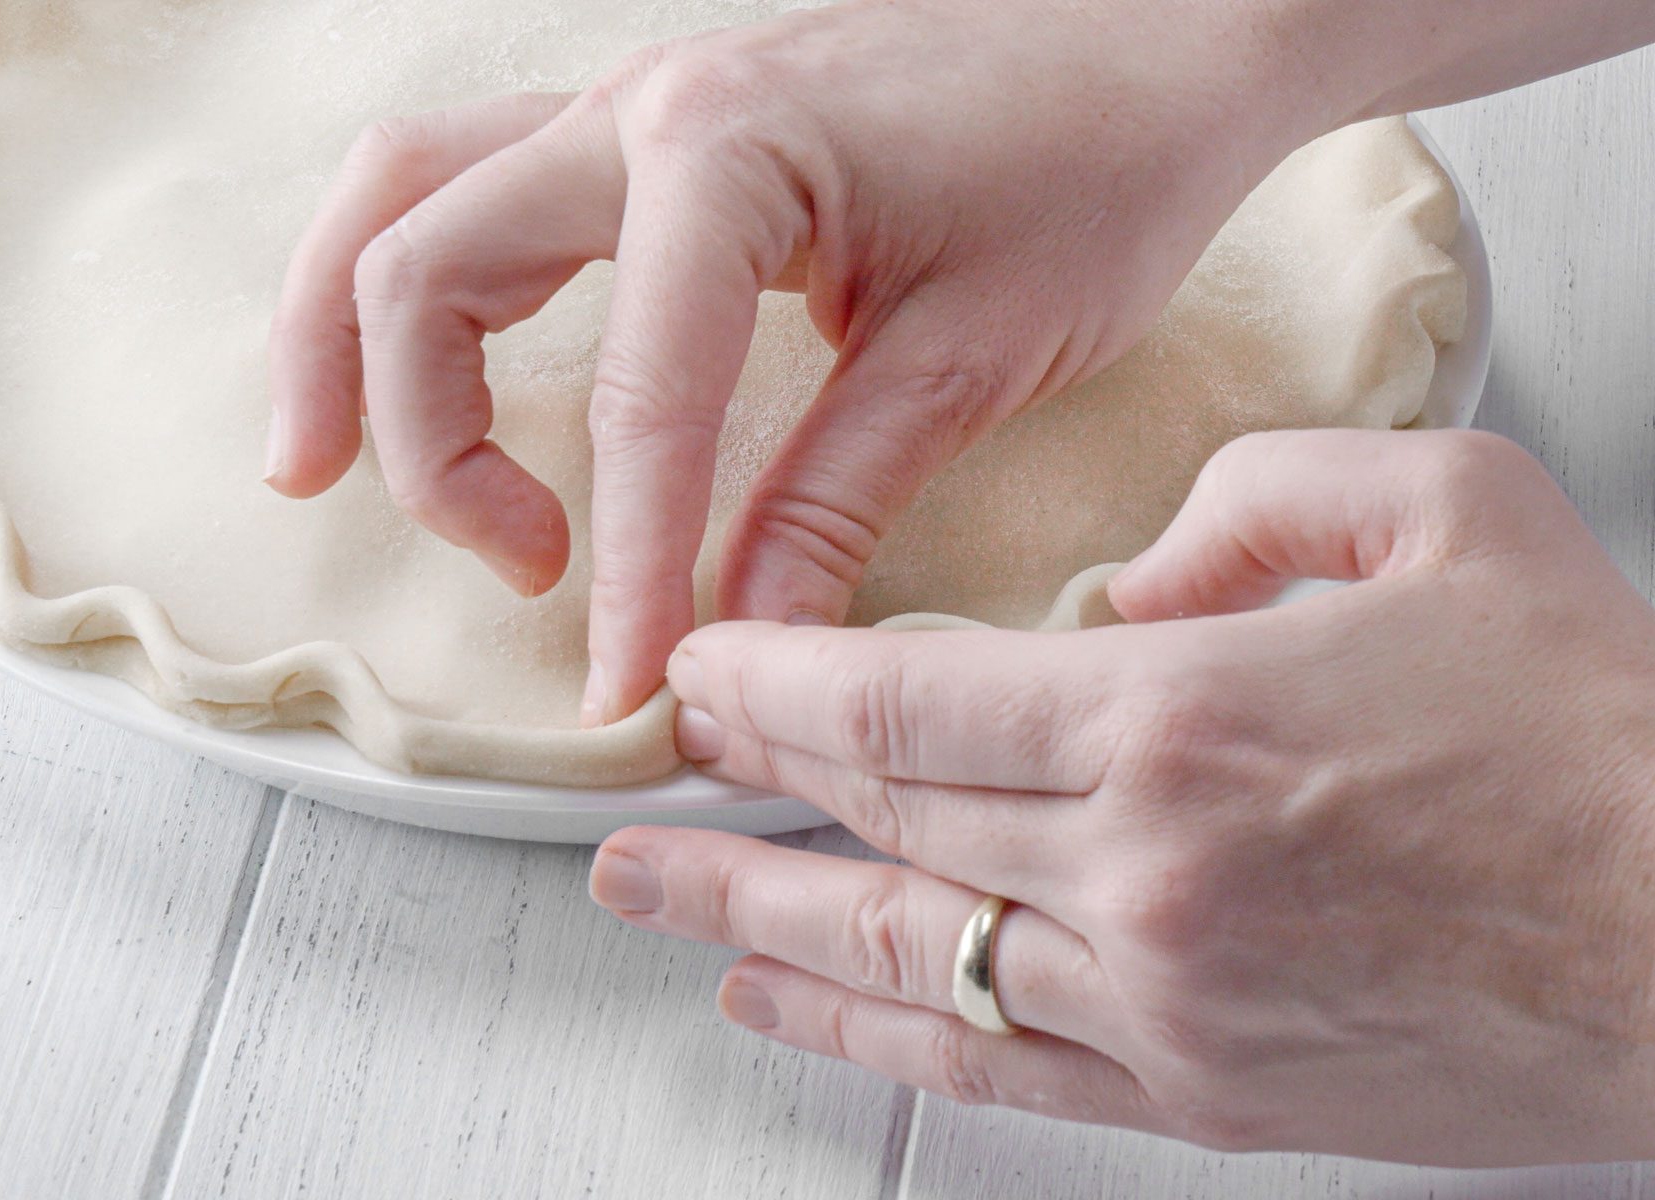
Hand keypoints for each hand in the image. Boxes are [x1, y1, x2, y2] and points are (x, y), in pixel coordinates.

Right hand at [262, 0, 1329, 723]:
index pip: (632, 397)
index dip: (621, 566)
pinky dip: (409, 271)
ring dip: (338, 329)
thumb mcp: (971, 354)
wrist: (1159, 29)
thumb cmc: (1094, 162)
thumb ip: (835, 495)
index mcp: (726, 153)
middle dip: (431, 444)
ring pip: (403, 194)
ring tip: (316, 461)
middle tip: (518, 573)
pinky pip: (464, 179)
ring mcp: (629, 99)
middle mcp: (641, 105)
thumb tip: (740, 630)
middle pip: (422, 267)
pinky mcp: (648, 123)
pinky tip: (419, 358)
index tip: (633, 687)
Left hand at [590, 429, 1654, 1165]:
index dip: (773, 689)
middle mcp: (1140, 875)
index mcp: (1179, 720)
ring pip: (902, 960)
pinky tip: (783, 1008)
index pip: (900, 706)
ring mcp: (1162, 1002)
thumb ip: (1255, 496)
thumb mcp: (1445, 511)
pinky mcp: (1202, 1094)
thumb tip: (1134, 580)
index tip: (700, 675)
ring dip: (752, 926)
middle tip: (645, 774)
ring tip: (644, 900)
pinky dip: (869, 1039)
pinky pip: (991, 1070)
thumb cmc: (1601, 730)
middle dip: (741, 792)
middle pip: (877, 827)